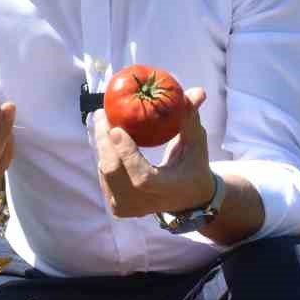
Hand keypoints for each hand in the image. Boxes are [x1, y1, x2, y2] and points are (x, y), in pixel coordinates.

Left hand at [93, 86, 214, 219]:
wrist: (187, 200)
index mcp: (166, 190)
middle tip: (102, 112)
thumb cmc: (193, 166)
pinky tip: (105, 135)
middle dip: (103, 140)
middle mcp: (143, 203)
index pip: (141, 177)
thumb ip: (190, 119)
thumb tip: (197, 91)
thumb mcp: (196, 144)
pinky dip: (104, 153)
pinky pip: (103, 175)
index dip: (126, 154)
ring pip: (105, 171)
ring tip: (103, 119)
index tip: (116, 128)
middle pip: (114, 171)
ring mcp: (127, 208)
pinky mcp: (116, 207)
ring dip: (102, 143)